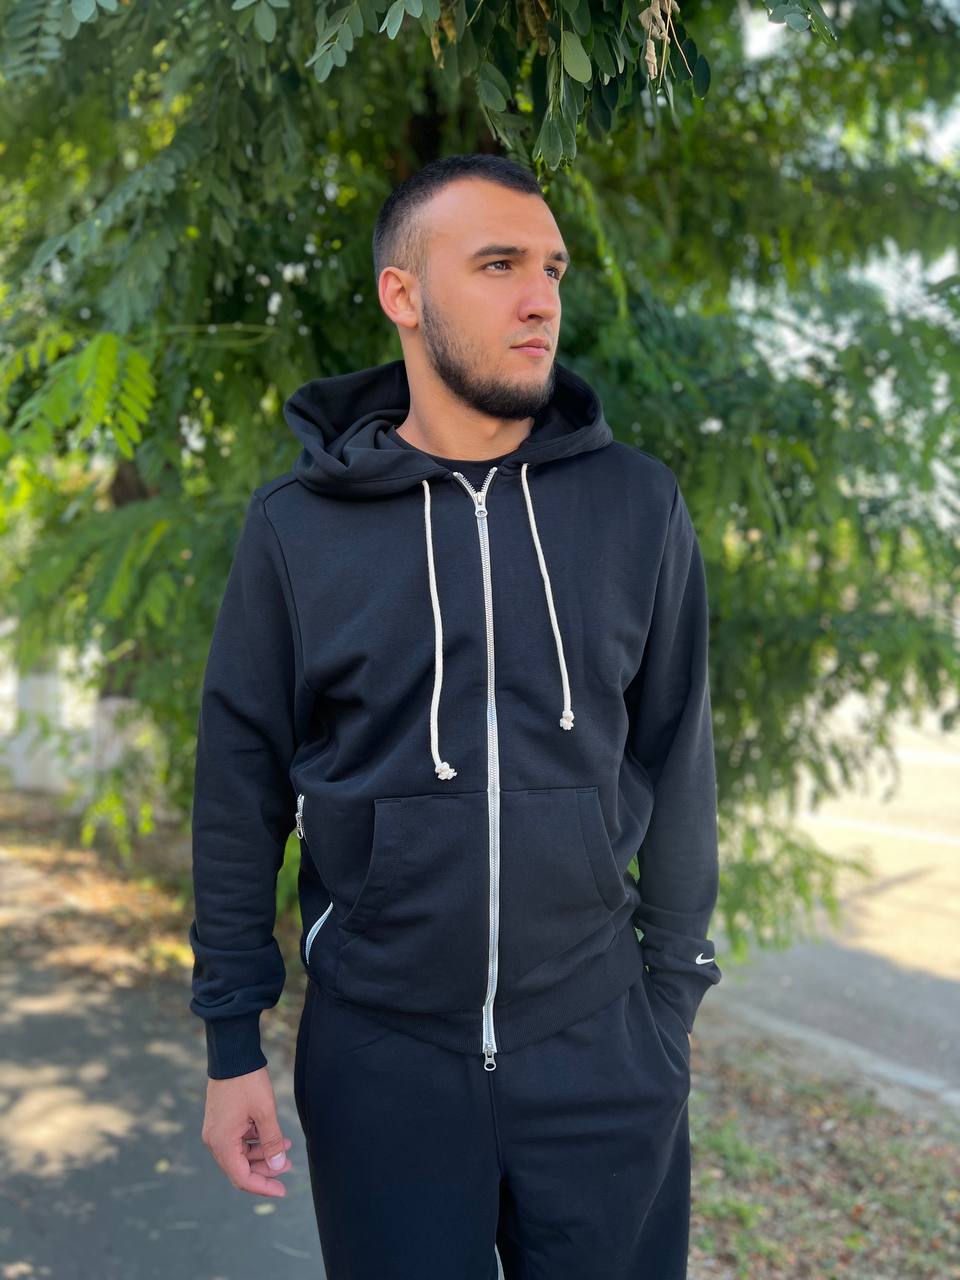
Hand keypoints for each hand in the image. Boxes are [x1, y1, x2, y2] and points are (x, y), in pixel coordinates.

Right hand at [201, 1066, 293, 1197]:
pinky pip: (239, 1141)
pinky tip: (274, 1135)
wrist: (232, 1054)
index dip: (263, 1186)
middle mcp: (214, 1141)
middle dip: (265, 1169)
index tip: (282, 1191)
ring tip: (286, 1147)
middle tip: (288, 1165)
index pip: (242, 1177)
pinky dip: (256, 1141)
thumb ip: (271, 1141)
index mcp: (222, 1143)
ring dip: (263, 1153)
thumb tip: (278, 1166)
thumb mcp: (265, 1112)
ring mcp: (216, 1131)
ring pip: (241, 1154)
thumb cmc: (247, 1082)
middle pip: (240, 1168)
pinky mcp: (221, 1122)